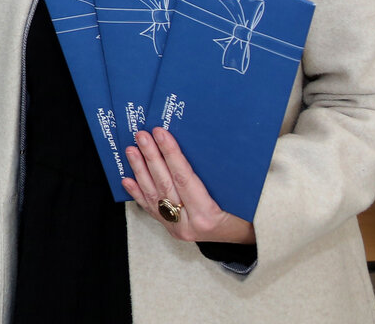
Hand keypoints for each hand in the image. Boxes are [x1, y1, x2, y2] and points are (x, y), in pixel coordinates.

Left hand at [123, 127, 254, 243]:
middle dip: (151, 158)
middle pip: (165, 185)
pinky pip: (151, 209)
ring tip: (131, 150)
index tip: (161, 134)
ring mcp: (177, 229)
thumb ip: (222, 177)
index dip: (171, 154)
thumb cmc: (247, 216)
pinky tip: (127, 179)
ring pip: (154, 196)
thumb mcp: (241, 197)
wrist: (248, 241)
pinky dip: (138, 193)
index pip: (184, 179)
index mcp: (208, 216)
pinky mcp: (171, 230)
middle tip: (142, 136)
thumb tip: (207, 145)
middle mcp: (189, 225)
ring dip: (140, 171)